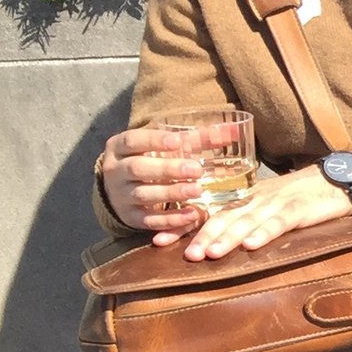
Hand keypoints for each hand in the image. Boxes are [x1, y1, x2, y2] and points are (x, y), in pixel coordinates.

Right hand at [98, 125, 210, 244]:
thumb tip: (235, 131)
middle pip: (138, 168)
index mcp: (120, 147)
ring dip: (171, 193)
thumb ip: (196, 139)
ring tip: (197, 190)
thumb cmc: (150, 160)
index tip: (178, 141)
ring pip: (144, 194)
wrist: (121, 189)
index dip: (154, 140)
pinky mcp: (131, 217)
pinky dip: (171, 219)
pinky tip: (192, 214)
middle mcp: (116, 171)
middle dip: (168, 169)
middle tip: (196, 169)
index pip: (132, 140)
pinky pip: (150, 220)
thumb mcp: (164, 147)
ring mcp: (121, 195)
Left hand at [181, 166, 351, 261]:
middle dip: (202, 236)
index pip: (208, 211)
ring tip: (211, 254)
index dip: (183, 226)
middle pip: (223, 217)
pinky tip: (252, 246)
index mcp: (245, 198)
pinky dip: (264, 233)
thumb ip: (247, 218)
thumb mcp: (269, 205)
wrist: (337, 180)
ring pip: (246, 221)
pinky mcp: (298, 210)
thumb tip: (219, 242)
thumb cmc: (303, 197)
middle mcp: (254, 199)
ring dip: (227, 238)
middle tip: (185, 255)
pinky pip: (278, 223)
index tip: (159, 241)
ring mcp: (276, 204)